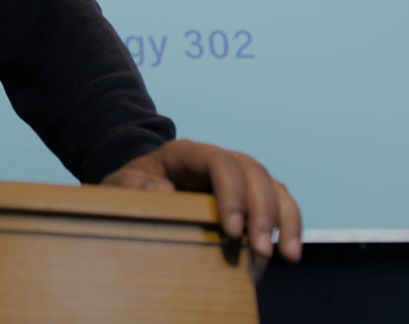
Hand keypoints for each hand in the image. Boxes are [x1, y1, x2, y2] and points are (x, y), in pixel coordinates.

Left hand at [101, 139, 300, 280]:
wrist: (137, 193)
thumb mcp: (119, 187)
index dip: (231, 193)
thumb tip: (164, 192)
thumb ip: (134, 188)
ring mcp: (236, 177)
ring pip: (272, 186)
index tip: (232, 231)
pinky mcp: (247, 198)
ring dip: (284, 219)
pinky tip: (289, 251)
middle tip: (261, 251)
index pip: (218, 162)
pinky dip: (288, 224)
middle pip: (252, 173)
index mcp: (185, 153)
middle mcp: (217, 160)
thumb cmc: (129, 189)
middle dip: (262, 212)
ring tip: (288, 255)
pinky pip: (277, 203)